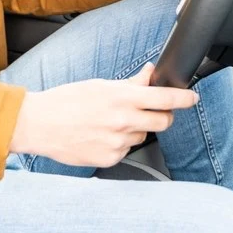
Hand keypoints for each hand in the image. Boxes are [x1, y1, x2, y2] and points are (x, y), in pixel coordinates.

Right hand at [8, 63, 198, 167]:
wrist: (39, 124)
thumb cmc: (65, 101)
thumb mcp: (99, 84)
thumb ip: (130, 83)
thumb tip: (149, 74)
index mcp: (121, 97)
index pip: (165, 98)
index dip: (184, 98)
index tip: (192, 98)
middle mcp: (123, 121)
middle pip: (163, 122)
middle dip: (163, 116)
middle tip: (153, 111)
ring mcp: (117, 142)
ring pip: (143, 136)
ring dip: (136, 129)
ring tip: (110, 122)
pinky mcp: (110, 159)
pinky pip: (126, 150)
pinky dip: (119, 143)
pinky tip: (101, 135)